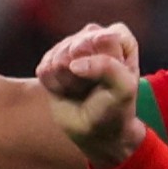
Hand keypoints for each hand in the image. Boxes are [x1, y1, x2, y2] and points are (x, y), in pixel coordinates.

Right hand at [34, 22, 146, 165]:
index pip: (103, 39)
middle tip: (93, 87)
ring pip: (58, 56)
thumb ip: (108, 67)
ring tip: (80, 90)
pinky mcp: (50, 61)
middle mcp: (93, 37)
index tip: (107, 81)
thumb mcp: (123, 89)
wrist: (95, 131)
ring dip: (68, 80)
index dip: (101, 62)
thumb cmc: (114, 108)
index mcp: (118, 38)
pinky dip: (53, 85)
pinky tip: (66, 91)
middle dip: (82, 72)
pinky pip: (44, 68)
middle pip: (77, 45)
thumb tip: (73, 64)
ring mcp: (69, 48)